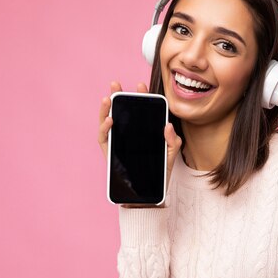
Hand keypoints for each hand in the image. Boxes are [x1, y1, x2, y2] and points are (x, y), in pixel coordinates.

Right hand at [98, 81, 182, 198]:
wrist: (148, 193)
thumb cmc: (160, 173)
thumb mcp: (171, 155)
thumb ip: (172, 140)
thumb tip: (167, 125)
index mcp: (143, 132)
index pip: (140, 112)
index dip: (139, 98)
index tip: (140, 84)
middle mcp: (129, 134)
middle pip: (122, 113)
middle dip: (118, 97)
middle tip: (116, 84)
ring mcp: (118, 143)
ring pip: (108, 122)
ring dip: (106, 109)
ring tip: (108, 98)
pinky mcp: (110, 153)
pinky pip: (104, 138)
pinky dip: (105, 128)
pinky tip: (110, 119)